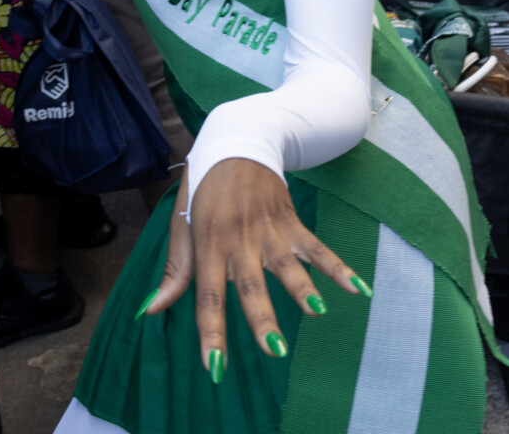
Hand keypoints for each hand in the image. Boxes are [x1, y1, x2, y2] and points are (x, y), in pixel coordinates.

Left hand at [137, 160, 366, 375]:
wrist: (235, 139)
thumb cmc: (203, 189)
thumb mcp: (181, 223)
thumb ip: (175, 270)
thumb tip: (150, 310)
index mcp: (207, 244)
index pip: (206, 295)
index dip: (211, 332)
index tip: (216, 368)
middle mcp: (237, 239)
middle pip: (250, 284)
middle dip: (262, 318)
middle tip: (274, 351)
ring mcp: (266, 229)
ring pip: (286, 264)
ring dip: (303, 288)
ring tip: (317, 313)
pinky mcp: (289, 220)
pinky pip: (315, 246)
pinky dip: (338, 266)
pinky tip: (358, 288)